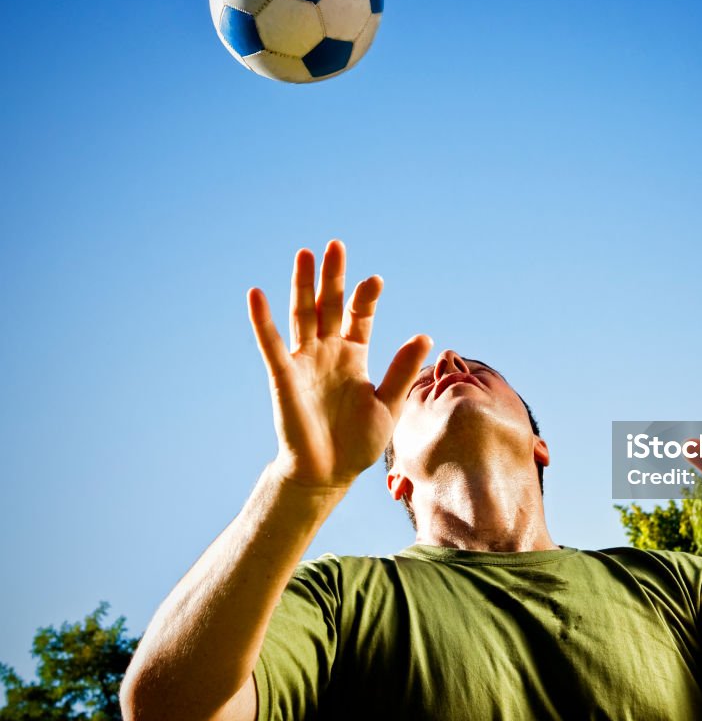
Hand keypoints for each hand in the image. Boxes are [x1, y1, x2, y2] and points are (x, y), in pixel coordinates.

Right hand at [247, 240, 431, 490]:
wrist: (327, 475)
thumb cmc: (357, 443)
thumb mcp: (388, 405)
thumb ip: (401, 369)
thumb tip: (425, 335)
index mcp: (355, 356)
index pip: (360, 316)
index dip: (365, 297)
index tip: (375, 280)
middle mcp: (328, 352)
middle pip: (330, 305)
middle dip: (333, 276)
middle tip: (336, 244)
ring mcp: (305, 361)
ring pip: (302, 315)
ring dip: (302, 285)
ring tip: (305, 253)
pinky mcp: (283, 376)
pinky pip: (271, 344)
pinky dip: (262, 319)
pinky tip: (256, 294)